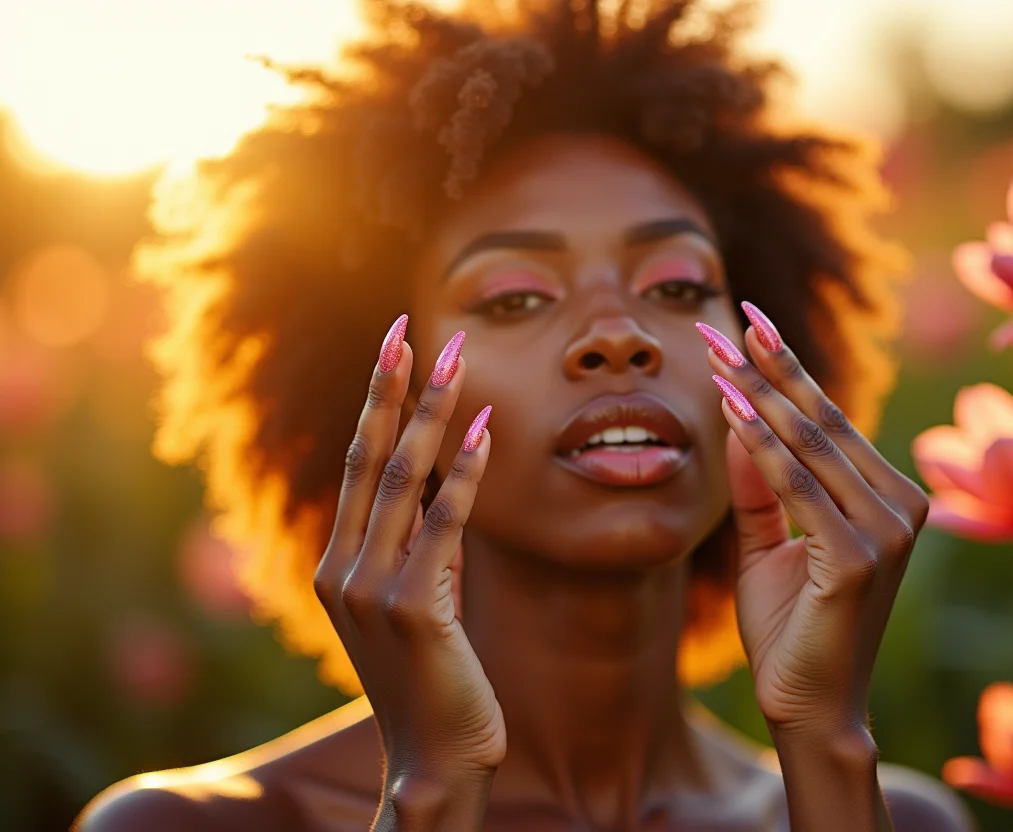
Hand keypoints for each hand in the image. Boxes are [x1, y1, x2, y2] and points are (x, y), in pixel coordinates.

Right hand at [313, 319, 502, 824]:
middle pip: (369, 456)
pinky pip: (444, 523)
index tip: (394, 348)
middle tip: (411, 328)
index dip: (377, 403)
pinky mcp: (410, 607)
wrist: (434, 758)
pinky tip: (487, 430)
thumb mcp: (418, 601)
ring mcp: (369, 587)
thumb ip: (425, 546)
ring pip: (402, 478)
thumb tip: (449, 485)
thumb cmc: (432, 678)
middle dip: (393, 387)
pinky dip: (465, 473)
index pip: (358, 464)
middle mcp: (341, 568)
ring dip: (432, 412)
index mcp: (336, 564)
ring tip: (456, 358)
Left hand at [697, 311, 928, 735]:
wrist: (810, 706)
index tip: (745, 323)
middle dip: (767, 368)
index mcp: (889, 497)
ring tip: (716, 353)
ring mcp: (888, 531)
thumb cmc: (792, 626)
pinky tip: (732, 409)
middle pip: (822, 421)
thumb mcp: (767, 542)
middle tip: (721, 324)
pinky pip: (798, 488)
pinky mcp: (861, 557)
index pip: (830, 420)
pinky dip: (762, 448)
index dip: (785, 370)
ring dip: (759, 395)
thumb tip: (739, 413)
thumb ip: (759, 484)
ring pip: (811, 445)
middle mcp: (901, 505)